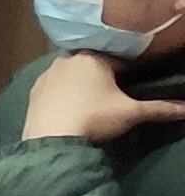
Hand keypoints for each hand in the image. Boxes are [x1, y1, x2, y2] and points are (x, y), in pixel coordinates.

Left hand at [25, 49, 172, 147]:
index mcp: (93, 58)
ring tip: (94, 100)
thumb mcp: (131, 113)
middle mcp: (67, 59)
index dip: (131, 71)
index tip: (137, 82)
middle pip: (93, 64)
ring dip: (83, 82)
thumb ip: (161, 108)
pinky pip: (55, 85)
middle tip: (116, 92)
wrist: (51, 137)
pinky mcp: (35, 89)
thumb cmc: (94, 118)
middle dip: (105, 76)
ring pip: (72, 73)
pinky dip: (64, 92)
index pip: (120, 60)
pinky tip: (71, 105)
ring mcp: (47, 73)